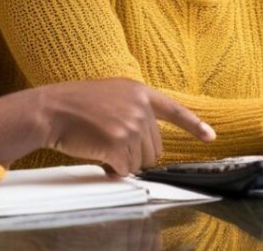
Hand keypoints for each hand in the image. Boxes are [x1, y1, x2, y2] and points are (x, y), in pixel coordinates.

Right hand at [0, 78, 215, 173]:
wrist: (52, 109)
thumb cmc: (77, 105)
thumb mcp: (112, 94)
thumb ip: (134, 110)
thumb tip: (148, 145)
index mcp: (140, 92)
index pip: (175, 110)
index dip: (194, 125)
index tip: (210, 136)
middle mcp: (140, 108)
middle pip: (155, 148)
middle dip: (136, 154)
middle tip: (112, 145)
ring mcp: (131, 125)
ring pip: (141, 161)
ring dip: (123, 162)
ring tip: (102, 146)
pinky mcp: (119, 143)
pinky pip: (125, 169)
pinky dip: (113, 169)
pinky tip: (99, 156)